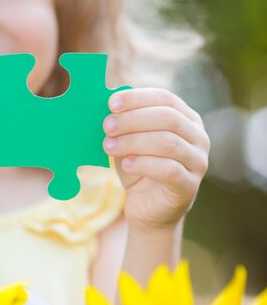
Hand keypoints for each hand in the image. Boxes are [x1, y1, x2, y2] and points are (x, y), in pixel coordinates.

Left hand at [102, 88, 209, 231]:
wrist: (146, 206)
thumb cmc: (138, 166)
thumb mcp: (128, 140)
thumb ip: (123, 123)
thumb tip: (108, 105)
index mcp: (186, 118)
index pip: (165, 99)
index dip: (138, 98)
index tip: (111, 103)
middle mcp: (198, 137)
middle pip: (168, 118)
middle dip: (133, 120)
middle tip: (107, 126)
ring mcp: (198, 162)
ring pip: (168, 143)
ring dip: (133, 142)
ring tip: (109, 146)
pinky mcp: (189, 185)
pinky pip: (169, 170)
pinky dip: (143, 164)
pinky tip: (126, 164)